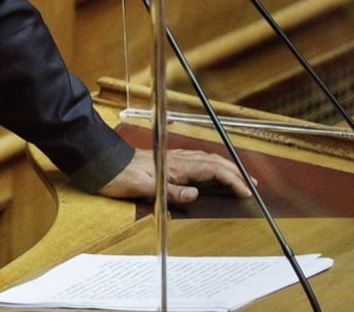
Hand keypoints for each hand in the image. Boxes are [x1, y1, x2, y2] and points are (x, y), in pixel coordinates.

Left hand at [98, 148, 254, 203]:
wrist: (101, 162)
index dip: (232, 180)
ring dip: (224, 167)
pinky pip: (195, 161)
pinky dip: (210, 165)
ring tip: (238, 177)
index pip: (212, 170)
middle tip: (251, 185)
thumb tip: (195, 195)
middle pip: (213, 162)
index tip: (246, 191)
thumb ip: (170, 192)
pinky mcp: (166, 161)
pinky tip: (210, 171)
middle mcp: (176, 159)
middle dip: (235, 172)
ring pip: (205, 159)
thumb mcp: (143, 187)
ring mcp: (172, 158)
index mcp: (176, 165)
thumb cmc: (119, 175)